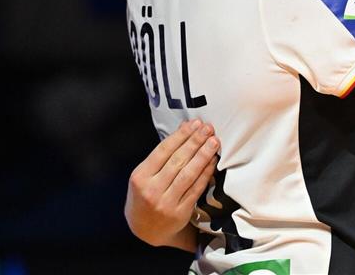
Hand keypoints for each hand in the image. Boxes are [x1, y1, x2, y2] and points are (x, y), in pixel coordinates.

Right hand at [125, 119, 219, 247]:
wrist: (144, 230)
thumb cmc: (145, 196)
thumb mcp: (145, 175)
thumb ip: (162, 154)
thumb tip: (185, 127)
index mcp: (140, 177)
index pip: (163, 150)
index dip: (181, 135)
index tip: (195, 124)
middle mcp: (152, 190)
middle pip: (177, 161)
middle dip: (195, 142)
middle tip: (208, 129)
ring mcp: (166, 203)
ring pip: (188, 174)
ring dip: (203, 156)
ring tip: (214, 142)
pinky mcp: (180, 213)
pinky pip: (196, 189)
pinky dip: (206, 173)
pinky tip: (213, 161)